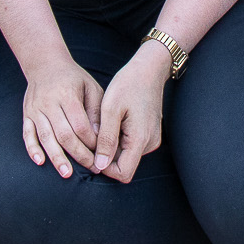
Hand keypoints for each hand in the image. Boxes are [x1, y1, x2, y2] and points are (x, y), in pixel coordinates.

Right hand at [22, 55, 102, 178]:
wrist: (45, 64)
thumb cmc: (74, 78)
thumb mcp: (90, 88)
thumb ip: (95, 111)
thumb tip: (100, 136)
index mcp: (67, 95)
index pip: (80, 124)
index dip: (91, 141)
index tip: (101, 153)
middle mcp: (49, 103)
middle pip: (64, 134)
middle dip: (78, 153)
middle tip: (91, 168)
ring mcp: (36, 110)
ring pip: (46, 137)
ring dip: (56, 157)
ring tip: (67, 173)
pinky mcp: (27, 115)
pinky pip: (28, 134)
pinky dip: (32, 149)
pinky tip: (40, 162)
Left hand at [92, 43, 168, 181]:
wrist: (149, 69)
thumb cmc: (128, 84)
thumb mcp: (110, 109)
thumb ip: (105, 139)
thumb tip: (100, 167)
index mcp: (140, 139)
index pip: (123, 173)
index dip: (104, 168)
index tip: (91, 151)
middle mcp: (150, 143)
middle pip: (124, 166)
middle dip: (106, 156)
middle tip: (95, 133)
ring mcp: (151, 139)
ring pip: (126, 156)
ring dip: (112, 147)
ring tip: (105, 124)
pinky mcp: (149, 134)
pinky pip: (131, 146)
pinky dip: (119, 140)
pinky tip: (113, 122)